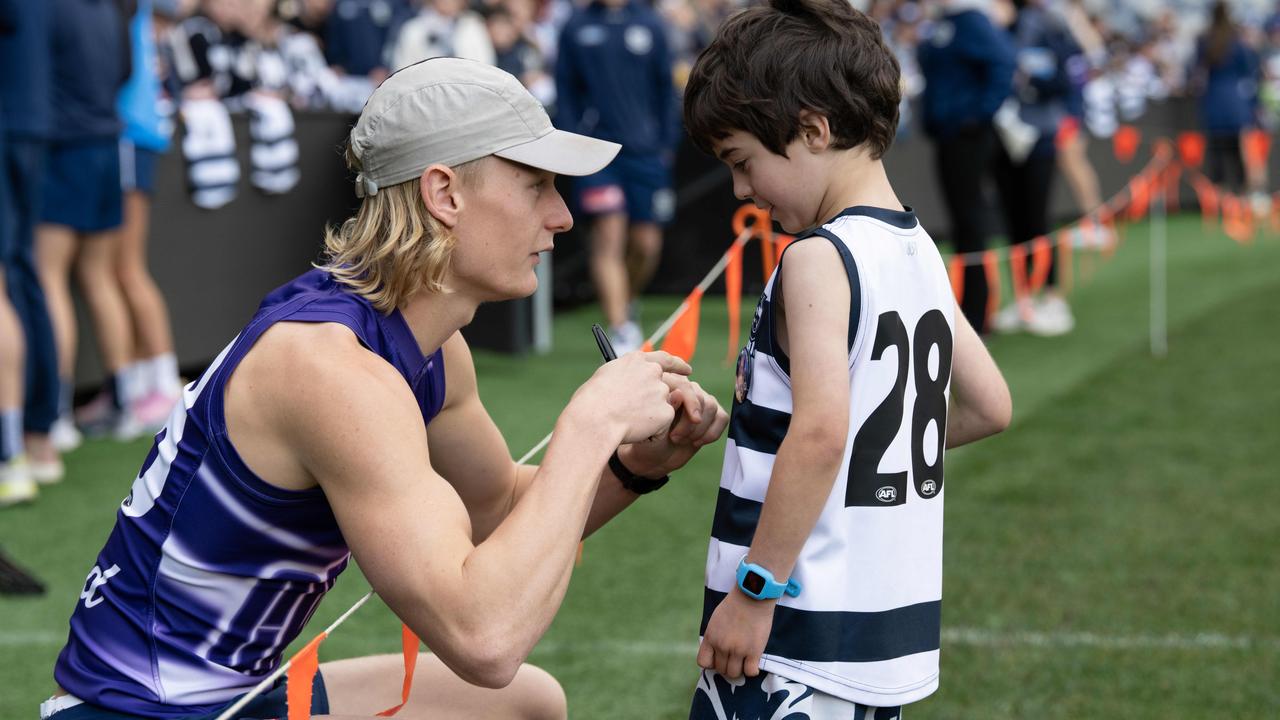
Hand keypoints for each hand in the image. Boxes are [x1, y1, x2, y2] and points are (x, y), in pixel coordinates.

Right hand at [572, 351, 690, 444]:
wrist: (594, 420)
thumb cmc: (590, 403)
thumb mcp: (604, 378)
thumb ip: (624, 377)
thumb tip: (629, 383)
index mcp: (636, 361)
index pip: (663, 358)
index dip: (677, 364)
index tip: (686, 369)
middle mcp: (652, 372)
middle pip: (672, 383)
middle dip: (679, 392)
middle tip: (687, 402)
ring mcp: (660, 391)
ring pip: (664, 407)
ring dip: (652, 418)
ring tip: (631, 425)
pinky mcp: (665, 412)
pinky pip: (662, 426)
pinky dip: (651, 433)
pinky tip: (633, 433)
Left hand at [620, 375, 728, 477]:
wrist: (655, 456)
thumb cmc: (649, 439)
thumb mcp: (654, 426)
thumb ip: (667, 408)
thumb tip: (679, 392)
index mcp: (665, 385)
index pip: (685, 385)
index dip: (692, 402)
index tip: (695, 420)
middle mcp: (684, 388)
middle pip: (700, 397)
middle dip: (691, 423)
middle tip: (675, 438)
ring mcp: (699, 399)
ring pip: (711, 406)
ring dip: (699, 429)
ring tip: (683, 441)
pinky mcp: (710, 414)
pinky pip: (722, 417)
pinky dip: (712, 432)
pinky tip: (697, 442)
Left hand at [696, 590, 774, 678]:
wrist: (752, 596)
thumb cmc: (735, 605)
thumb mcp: (716, 620)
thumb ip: (715, 636)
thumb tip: (717, 652)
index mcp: (711, 637)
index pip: (703, 663)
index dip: (712, 663)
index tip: (720, 658)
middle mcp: (722, 646)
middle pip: (721, 669)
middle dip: (727, 666)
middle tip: (735, 658)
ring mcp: (738, 650)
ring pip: (734, 674)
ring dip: (739, 669)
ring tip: (744, 660)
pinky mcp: (754, 651)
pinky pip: (750, 672)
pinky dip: (752, 670)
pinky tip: (754, 661)